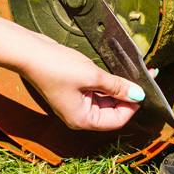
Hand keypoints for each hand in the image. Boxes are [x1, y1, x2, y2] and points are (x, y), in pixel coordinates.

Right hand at [19, 34, 143, 130]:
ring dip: (117, 87)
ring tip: (129, 72)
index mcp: (82, 119)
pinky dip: (106, 83)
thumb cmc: (56, 68)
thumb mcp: (93, 76)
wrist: (30, 52)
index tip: (143, 90)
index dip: (132, 106)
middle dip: (127, 95)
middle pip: (112, 111)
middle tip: (143, 78)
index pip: (117, 120)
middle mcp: (79, 115)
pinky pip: (95, 90)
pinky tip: (114, 71)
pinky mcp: (72, 89)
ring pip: (105, 99)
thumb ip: (117, 86)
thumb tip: (138, 95)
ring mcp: (75, 102)